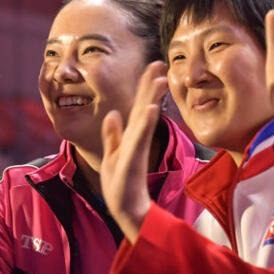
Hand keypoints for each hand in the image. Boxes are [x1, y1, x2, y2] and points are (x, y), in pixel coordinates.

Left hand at [100, 61, 167, 241]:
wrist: (126, 210)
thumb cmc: (121, 186)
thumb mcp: (112, 154)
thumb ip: (113, 134)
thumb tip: (113, 114)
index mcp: (131, 136)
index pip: (139, 105)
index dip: (145, 86)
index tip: (152, 66)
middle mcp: (137, 138)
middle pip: (146, 106)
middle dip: (152, 84)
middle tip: (161, 63)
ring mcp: (136, 147)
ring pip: (145, 117)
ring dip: (152, 98)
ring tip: (160, 79)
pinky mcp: (134, 158)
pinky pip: (140, 137)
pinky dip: (145, 122)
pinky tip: (150, 109)